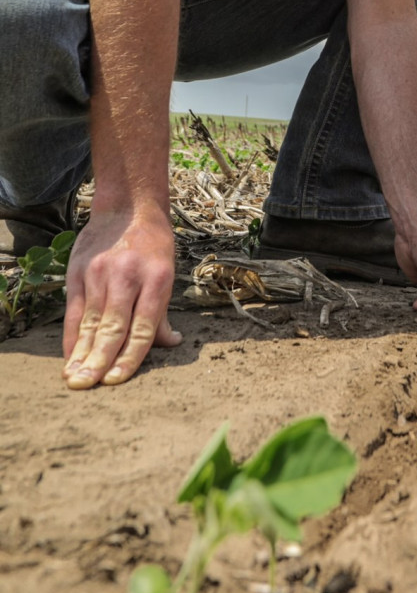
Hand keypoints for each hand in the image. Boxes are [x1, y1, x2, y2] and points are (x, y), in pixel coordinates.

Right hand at [62, 205, 181, 388]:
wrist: (128, 207)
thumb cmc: (153, 246)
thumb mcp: (167, 272)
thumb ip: (162, 312)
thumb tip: (170, 344)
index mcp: (158, 278)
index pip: (143, 327)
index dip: (130, 357)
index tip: (117, 380)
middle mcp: (128, 276)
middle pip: (114, 327)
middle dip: (101, 360)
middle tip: (91, 385)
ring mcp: (100, 273)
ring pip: (92, 321)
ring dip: (83, 353)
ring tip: (76, 379)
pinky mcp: (79, 271)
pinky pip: (75, 310)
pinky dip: (72, 335)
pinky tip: (70, 355)